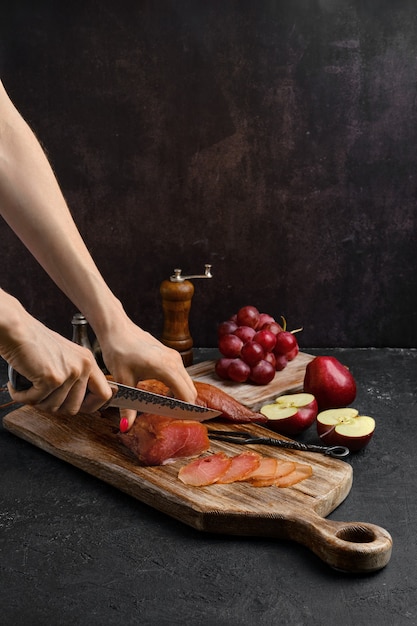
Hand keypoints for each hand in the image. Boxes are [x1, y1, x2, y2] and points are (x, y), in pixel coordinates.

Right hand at [3, 312, 111, 414]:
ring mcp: (69, 373)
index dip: (91, 407)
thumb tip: (78, 402)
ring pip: (54, 407)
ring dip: (37, 401)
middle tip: (41, 396)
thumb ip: (74, 377)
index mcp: (88, 362)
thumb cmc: (35, 342)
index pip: (104, 394)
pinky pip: (36, 401)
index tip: (78, 408)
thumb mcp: (65, 357)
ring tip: (29, 386)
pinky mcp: (52, 378)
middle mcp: (83, 367)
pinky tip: (18, 386)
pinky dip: (22, 397)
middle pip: (74, 408)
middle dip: (54, 407)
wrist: (17, 330)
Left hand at [96, 315, 196, 430]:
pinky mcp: (171, 355)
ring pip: (187, 382)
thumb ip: (128, 408)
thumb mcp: (124, 381)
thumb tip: (126, 427)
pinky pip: (181, 374)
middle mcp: (175, 361)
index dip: (185, 411)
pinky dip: (178, 386)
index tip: (180, 422)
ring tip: (168, 407)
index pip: (186, 395)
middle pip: (190, 390)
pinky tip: (165, 393)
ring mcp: (174, 357)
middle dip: (185, 405)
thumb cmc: (119, 351)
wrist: (117, 329)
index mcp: (166, 368)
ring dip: (182, 395)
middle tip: (173, 418)